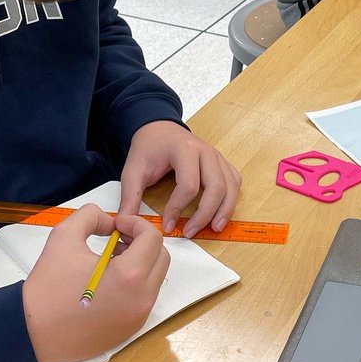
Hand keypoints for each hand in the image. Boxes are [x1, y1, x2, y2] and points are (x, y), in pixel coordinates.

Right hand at [22, 206, 168, 361]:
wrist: (31, 333)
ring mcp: (137, 317)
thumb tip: (111, 223)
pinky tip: (108, 280)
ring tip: (111, 258)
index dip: (136, 223)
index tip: (116, 224)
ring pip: (155, 278)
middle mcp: (141, 299)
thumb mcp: (65, 236)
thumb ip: (92, 216)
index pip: (152, 239)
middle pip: (161, 258)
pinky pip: (144, 298)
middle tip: (118, 238)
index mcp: (129, 276)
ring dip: (141, 262)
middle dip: (143, 242)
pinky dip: (135, 283)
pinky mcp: (130, 329)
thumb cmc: (48, 286)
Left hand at [118, 120, 241, 237]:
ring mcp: (216, 155)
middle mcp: (205, 151)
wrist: (158, 128)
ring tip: (214, 228)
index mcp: (183, 149)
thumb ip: (129, 198)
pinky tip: (221, 212)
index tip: (167, 225)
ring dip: (225, 210)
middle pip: (216, 187)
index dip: (178, 209)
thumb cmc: (148, 148)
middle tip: (191, 232)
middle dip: (205, 214)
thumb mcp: (133, 171)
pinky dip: (231, 198)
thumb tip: (126, 225)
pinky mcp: (221, 162)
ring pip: (231, 186)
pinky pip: (234, 181)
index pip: (189, 185)